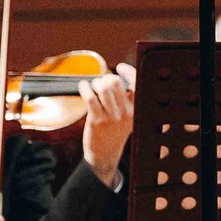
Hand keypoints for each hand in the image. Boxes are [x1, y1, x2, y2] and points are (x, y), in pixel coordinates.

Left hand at [81, 62, 135, 186]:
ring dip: (96, 83)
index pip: (137, 85)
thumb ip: (128, 99)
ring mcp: (111, 117)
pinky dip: (85, 88)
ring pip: (103, 88)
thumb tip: (117, 76)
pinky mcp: (96, 120)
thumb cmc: (115, 130)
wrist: (105, 152)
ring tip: (94, 86)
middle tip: (103, 82)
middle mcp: (126, 113)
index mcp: (137, 110)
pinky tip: (83, 87)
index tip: (120, 67)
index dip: (129, 72)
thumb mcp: (129, 116)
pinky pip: (90, 97)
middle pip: (116, 82)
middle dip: (106, 78)